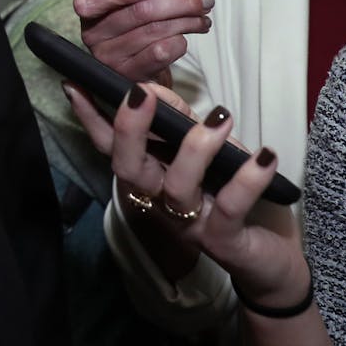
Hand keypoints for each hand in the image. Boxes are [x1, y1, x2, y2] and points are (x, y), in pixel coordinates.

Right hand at [67, 80, 307, 304]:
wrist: (270, 260)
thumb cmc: (231, 196)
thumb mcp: (208, 151)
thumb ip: (181, 123)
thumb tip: (155, 89)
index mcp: (152, 178)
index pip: (112, 148)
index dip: (91, 120)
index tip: (75, 85)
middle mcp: (161, 201)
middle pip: (129, 169)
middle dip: (130, 130)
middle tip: (140, 94)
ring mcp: (190, 223)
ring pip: (177, 186)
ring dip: (196, 148)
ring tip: (221, 117)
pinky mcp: (223, 240)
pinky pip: (229, 207)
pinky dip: (248, 179)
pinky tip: (265, 155)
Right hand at [75, 0, 214, 82]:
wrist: (135, 64)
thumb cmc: (133, 26)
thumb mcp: (129, 2)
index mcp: (90, 10)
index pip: (92, 0)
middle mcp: (94, 36)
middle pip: (139, 12)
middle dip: (179, 2)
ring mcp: (111, 59)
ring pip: (156, 32)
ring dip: (187, 22)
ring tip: (202, 18)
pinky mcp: (130, 76)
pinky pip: (161, 53)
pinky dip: (180, 43)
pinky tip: (185, 38)